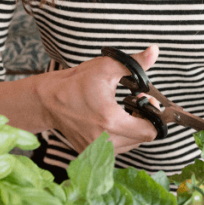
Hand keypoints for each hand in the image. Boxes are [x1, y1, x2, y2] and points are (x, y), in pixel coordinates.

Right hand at [37, 45, 161, 153]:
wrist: (49, 100)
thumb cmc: (77, 83)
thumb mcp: (106, 67)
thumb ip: (135, 63)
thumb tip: (154, 51)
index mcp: (111, 121)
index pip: (150, 132)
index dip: (153, 117)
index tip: (144, 103)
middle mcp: (104, 140)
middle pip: (142, 139)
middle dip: (143, 121)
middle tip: (134, 104)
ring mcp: (96, 150)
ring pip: (130, 146)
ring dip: (132, 131)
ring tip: (122, 113)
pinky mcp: (89, 153)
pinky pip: (116, 150)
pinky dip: (119, 138)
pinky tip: (111, 122)